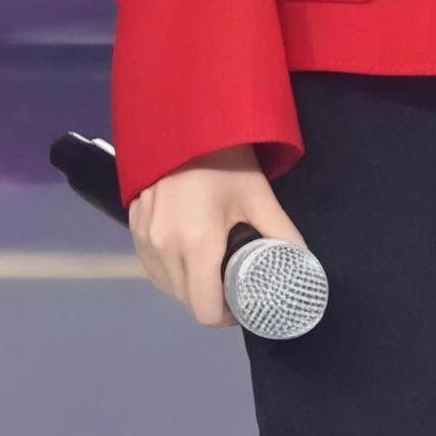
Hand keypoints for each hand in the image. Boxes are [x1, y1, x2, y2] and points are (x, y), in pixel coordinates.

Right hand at [127, 147, 306, 331]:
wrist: (183, 119)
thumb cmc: (225, 159)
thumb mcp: (260, 198)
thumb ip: (283, 236)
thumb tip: (302, 267)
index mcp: (196, 246)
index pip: (205, 310)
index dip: (227, 316)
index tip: (241, 303)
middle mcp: (163, 247)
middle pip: (186, 301)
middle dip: (211, 301)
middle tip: (232, 285)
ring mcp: (143, 238)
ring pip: (166, 286)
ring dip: (189, 288)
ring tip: (211, 269)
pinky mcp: (133, 226)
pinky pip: (152, 266)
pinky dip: (170, 271)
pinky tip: (187, 255)